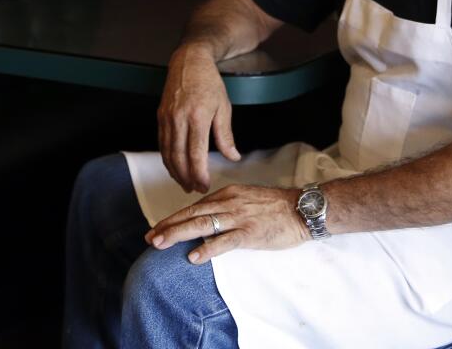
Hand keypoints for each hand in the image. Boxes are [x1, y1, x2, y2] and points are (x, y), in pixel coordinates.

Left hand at [144, 184, 308, 263]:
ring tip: (160, 244)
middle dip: (168, 226)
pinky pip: (224, 241)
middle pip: (191, 214)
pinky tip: (193, 256)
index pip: (194, 207)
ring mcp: (238, 217)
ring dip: (177, 234)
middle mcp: (229, 203)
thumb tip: (206, 219)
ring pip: (201, 224)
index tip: (157, 228)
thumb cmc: (276, 207)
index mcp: (227, 194)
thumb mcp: (246, 199)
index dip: (173, 219)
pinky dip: (207, 248)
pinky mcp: (250, 233)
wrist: (302, 209)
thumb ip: (226, 207)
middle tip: (149, 238)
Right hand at [158, 43, 241, 192]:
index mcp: (197, 117)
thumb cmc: (209, 82)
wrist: (189, 61)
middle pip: (178, 158)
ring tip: (185, 183)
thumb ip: (226, 136)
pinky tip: (174, 167)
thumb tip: (233, 157)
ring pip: (167, 153)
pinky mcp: (160, 116)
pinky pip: (162, 143)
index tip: (205, 186)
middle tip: (194, 190)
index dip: (199, 174)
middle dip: (186, 178)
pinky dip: (167, 159)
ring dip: (175, 172)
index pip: (196, 154)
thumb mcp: (224, 107)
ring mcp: (167, 118)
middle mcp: (178, 119)